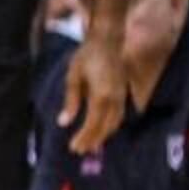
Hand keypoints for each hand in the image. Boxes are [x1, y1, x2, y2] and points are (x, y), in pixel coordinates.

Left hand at [62, 31, 128, 155]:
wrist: (109, 39)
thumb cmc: (87, 55)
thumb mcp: (73, 76)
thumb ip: (71, 101)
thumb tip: (64, 122)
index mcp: (101, 96)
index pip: (92, 124)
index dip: (84, 137)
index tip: (73, 147)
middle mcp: (115, 99)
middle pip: (105, 127)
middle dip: (92, 140)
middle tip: (79, 151)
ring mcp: (122, 96)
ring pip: (115, 123)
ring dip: (103, 135)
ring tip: (91, 145)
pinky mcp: (124, 92)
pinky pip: (120, 115)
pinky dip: (111, 126)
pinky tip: (103, 129)